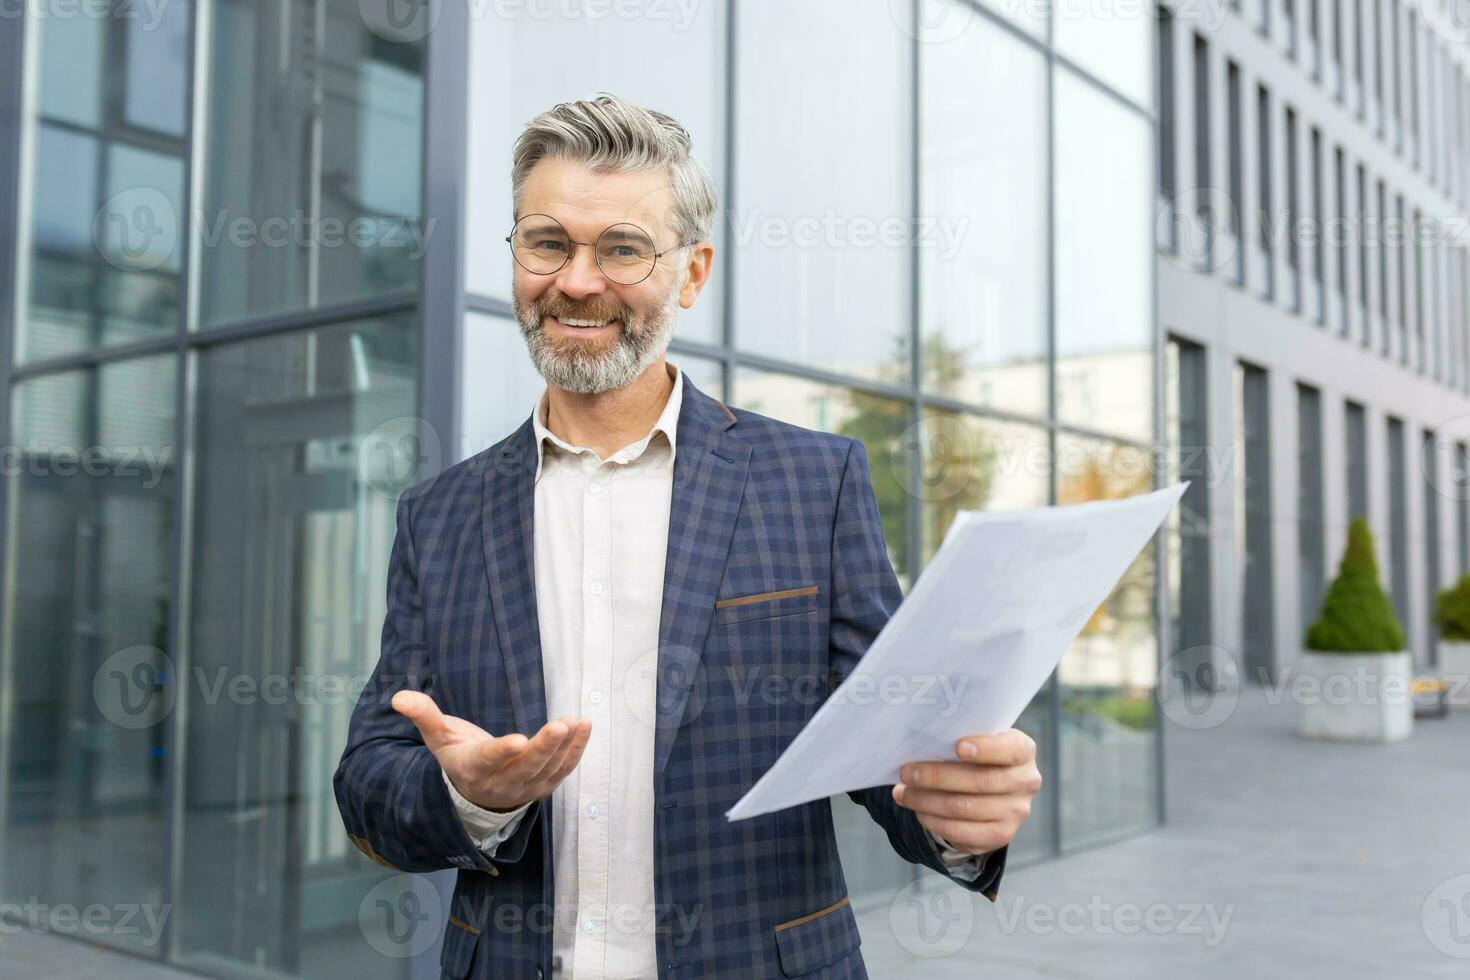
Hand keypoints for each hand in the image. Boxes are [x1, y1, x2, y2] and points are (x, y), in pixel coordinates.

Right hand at [392, 690, 591, 812]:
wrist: (476, 794)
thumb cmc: (458, 755)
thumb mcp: (439, 736)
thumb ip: (424, 715)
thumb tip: (398, 697)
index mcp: (472, 769)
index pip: (488, 760)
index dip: (503, 752)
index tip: (519, 739)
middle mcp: (501, 783)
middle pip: (526, 767)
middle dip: (544, 747)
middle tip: (561, 725)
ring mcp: (526, 788)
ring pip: (548, 769)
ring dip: (566, 746)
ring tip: (576, 722)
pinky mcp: (544, 785)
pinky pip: (563, 770)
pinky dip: (576, 750)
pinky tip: (584, 727)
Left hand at [891, 729, 1041, 856]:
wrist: (991, 788)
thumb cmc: (977, 756)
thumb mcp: (977, 741)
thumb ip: (959, 740)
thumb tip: (918, 745)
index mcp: (1023, 751)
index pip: (1009, 750)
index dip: (985, 748)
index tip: (957, 746)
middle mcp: (1026, 782)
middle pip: (979, 781)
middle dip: (937, 777)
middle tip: (906, 772)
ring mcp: (1016, 812)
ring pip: (965, 808)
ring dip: (927, 801)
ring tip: (903, 793)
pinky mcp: (1001, 836)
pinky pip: (962, 832)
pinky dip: (935, 822)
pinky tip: (918, 811)